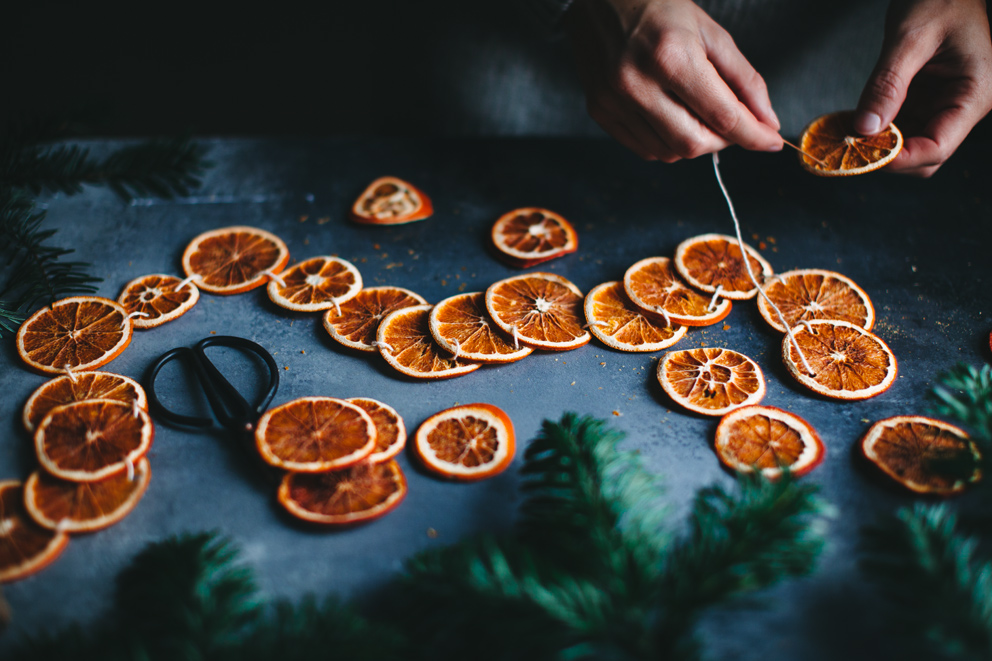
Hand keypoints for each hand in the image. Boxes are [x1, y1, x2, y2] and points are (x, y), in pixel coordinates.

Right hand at [564, 0, 782, 161]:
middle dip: (723, 141)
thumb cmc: (658, 10)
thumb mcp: (711, 33)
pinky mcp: (599, 111)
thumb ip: (744, 80)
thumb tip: (766, 120)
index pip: (722, 115)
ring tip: (698, 115)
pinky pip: (645, 149)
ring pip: (669, 152)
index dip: (753, 135)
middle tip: (731, 123)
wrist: (602, 1)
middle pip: (694, 143)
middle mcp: (637, 83)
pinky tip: (673, 120)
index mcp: (671, 57)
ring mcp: (614, 101)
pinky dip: (668, 144)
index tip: (771, 142)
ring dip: (695, 143)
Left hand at [855, 0, 991, 176]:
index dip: (900, 159)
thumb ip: (888, 84)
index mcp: (974, 93)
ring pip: (910, 144)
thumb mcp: (910, 37)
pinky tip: (852, 121)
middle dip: (888, 156)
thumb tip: (865, 128)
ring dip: (878, 144)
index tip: (862, 155)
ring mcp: (945, 104)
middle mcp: (963, 105)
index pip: (938, 147)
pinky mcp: (927, 99)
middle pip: (925, 156)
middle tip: (847, 147)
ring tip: (844, 134)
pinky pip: (902, 125)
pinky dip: (877, 128)